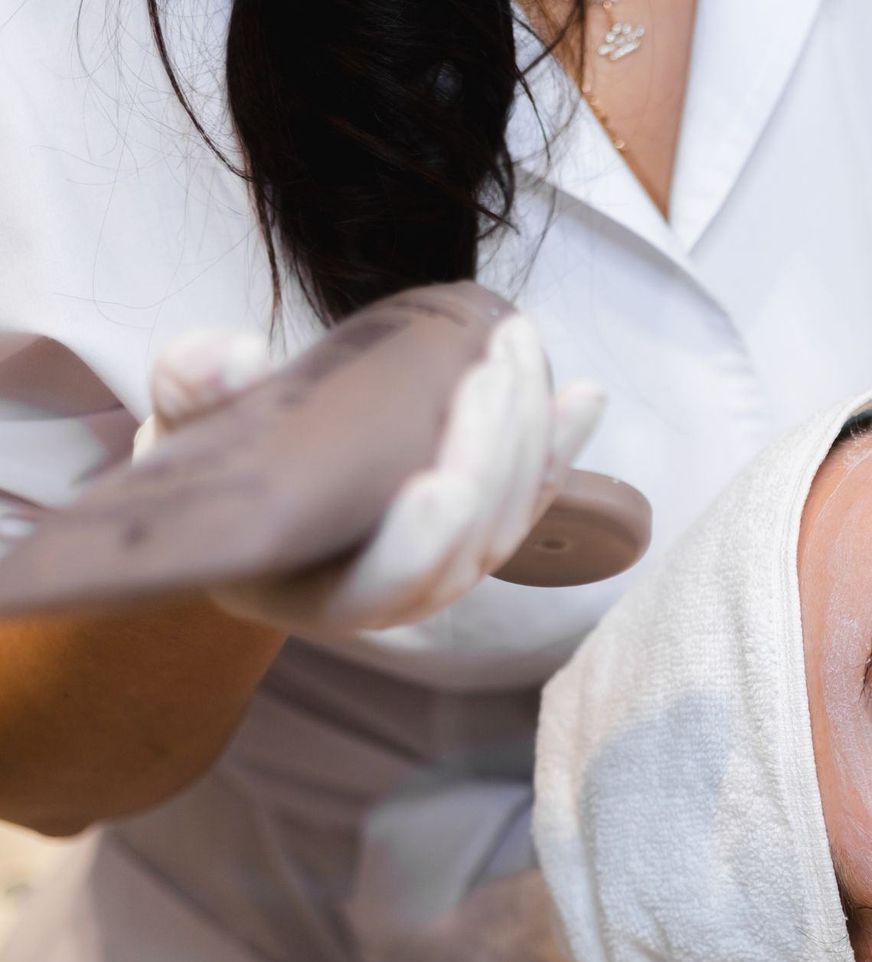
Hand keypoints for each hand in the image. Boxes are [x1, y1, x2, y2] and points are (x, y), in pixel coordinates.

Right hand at [136, 315, 604, 633]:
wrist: (252, 481)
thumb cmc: (209, 466)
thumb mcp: (180, 434)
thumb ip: (193, 395)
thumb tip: (229, 356)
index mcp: (312, 592)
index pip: (378, 588)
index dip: (417, 544)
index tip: (440, 482)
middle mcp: (392, 594)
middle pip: (466, 544)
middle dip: (491, 456)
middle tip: (490, 370)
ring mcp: (446, 566)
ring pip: (511, 517)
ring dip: (529, 435)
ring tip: (518, 348)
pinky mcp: (481, 530)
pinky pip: (536, 494)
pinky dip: (562, 444)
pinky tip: (584, 394)